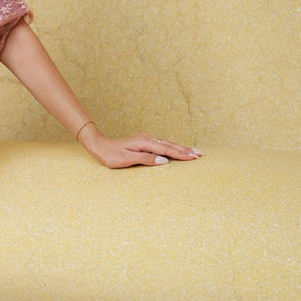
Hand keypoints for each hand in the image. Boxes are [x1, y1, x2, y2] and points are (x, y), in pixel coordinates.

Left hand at [80, 126, 201, 168]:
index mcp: (145, 143)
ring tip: (193, 152)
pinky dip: (172, 147)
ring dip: (181, 148)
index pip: (167, 149)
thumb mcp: (127, 159)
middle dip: (186, 150)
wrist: (100, 146)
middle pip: (170, 145)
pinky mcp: (145, 142)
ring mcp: (146, 139)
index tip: (194, 158)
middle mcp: (148, 139)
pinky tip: (177, 149)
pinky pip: (162, 144)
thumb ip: (146, 159)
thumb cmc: (111, 155)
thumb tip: (164, 160)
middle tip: (200, 154)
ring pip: (168, 144)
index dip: (181, 154)